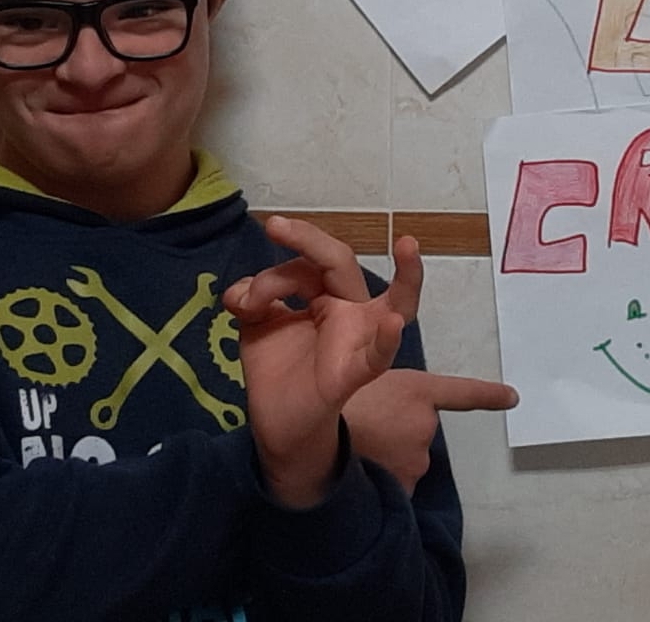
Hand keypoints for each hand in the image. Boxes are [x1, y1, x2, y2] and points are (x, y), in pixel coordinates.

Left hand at [223, 217, 422, 507]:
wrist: (274, 424)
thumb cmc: (277, 369)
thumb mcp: (258, 324)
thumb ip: (253, 298)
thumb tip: (240, 291)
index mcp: (326, 296)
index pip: (305, 265)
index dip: (272, 270)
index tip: (242, 285)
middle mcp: (349, 311)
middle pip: (341, 264)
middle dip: (309, 240)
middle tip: (275, 226)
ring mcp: (359, 340)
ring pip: (396, 303)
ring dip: (408, 276)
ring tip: (409, 245)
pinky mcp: (354, 374)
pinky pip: (378, 358)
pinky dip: (386, 341)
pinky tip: (393, 323)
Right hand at [344, 369, 517, 494]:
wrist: (315, 432)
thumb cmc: (334, 398)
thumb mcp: (361, 376)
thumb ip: (388, 391)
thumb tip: (393, 413)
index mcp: (418, 391)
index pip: (463, 393)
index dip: (490, 395)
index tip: (512, 397)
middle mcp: (426, 424)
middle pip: (417, 432)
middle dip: (398, 433)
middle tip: (365, 426)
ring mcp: (418, 458)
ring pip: (407, 460)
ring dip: (389, 457)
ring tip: (359, 446)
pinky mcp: (404, 486)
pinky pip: (397, 485)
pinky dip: (384, 480)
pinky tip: (361, 469)